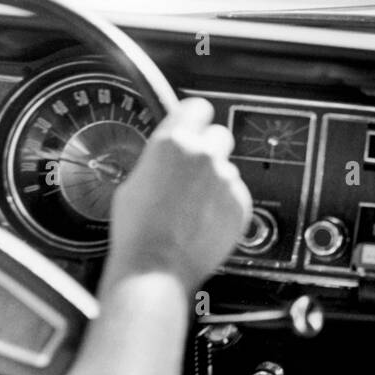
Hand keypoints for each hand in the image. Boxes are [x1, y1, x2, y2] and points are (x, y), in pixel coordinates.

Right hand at [102, 97, 250, 294]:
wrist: (156, 267)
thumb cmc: (137, 230)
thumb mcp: (134, 182)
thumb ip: (159, 159)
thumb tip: (168, 156)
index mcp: (172, 143)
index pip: (198, 107)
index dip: (196, 117)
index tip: (195, 124)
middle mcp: (204, 155)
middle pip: (220, 135)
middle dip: (209, 149)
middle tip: (195, 171)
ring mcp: (226, 179)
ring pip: (228, 169)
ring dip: (216, 181)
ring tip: (194, 207)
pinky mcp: (241, 203)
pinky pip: (236, 195)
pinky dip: (225, 204)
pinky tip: (203, 221)